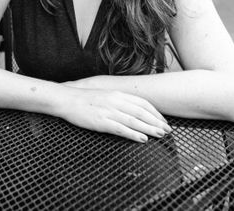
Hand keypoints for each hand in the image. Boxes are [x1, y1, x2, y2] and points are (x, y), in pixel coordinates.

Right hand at [56, 86, 170, 142]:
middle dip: (157, 122)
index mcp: (117, 94)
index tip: (163, 120)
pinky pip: (121, 129)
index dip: (155, 112)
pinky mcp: (101, 121)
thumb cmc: (83, 98)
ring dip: (150, 128)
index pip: (142, 103)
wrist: (66, 99)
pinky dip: (134, 134)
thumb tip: (131, 109)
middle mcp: (115, 101)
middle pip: (142, 112)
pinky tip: (142, 139)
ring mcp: (109, 111)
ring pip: (134, 121)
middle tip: (167, 130)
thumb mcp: (104, 95)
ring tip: (160, 135)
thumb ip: (118, 100)